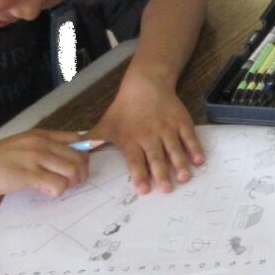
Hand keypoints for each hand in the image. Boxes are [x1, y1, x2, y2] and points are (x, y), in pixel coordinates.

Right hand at [0, 130, 89, 198]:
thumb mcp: (23, 145)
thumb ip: (43, 149)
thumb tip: (66, 162)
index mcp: (42, 135)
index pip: (78, 139)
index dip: (83, 155)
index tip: (76, 167)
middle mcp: (42, 143)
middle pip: (80, 157)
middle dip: (80, 173)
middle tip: (68, 183)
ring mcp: (36, 158)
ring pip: (73, 171)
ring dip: (70, 184)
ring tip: (56, 187)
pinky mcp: (29, 174)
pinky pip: (59, 185)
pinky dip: (57, 192)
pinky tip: (44, 191)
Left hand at [91, 74, 205, 193]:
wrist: (146, 84)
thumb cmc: (125, 108)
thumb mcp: (106, 124)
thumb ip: (93, 141)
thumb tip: (75, 153)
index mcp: (131, 139)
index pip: (135, 160)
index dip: (139, 174)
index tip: (143, 189)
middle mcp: (149, 135)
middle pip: (156, 157)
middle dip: (161, 174)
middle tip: (167, 189)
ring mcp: (167, 129)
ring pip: (174, 149)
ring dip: (180, 164)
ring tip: (184, 177)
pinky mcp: (181, 122)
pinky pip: (189, 137)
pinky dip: (195, 149)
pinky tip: (199, 161)